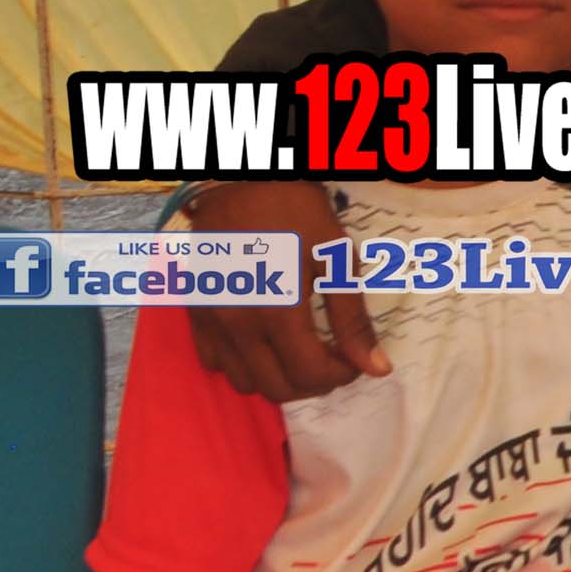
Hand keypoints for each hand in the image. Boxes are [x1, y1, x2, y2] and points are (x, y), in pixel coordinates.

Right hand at [183, 183, 374, 399]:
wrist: (239, 183)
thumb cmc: (295, 213)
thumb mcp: (335, 259)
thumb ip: (352, 320)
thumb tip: (377, 369)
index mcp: (278, 313)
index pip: (310, 375)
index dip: (340, 376)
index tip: (354, 360)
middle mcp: (237, 325)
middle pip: (277, 388)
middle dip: (313, 383)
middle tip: (332, 359)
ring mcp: (210, 321)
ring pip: (244, 381)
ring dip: (278, 378)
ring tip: (301, 353)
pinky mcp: (193, 313)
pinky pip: (214, 361)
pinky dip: (243, 364)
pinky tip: (264, 342)